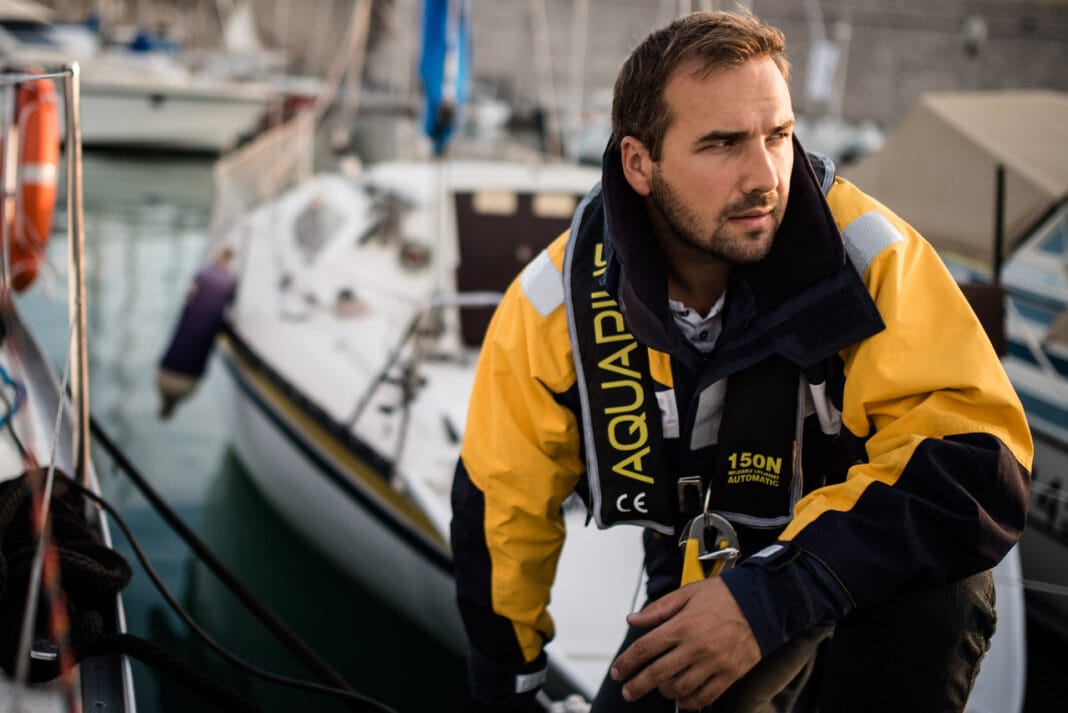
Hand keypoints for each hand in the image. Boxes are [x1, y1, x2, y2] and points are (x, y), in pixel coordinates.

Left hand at [609, 577, 760, 709]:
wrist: (762, 602)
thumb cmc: (724, 595)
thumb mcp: (687, 593)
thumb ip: (658, 609)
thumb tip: (633, 619)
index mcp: (682, 625)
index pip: (645, 649)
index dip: (626, 663)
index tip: (618, 671)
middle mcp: (695, 647)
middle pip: (657, 673)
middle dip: (637, 686)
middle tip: (628, 691)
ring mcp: (713, 663)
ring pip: (679, 688)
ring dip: (665, 691)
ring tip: (660, 687)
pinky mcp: (729, 674)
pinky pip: (704, 696)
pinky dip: (690, 702)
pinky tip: (683, 698)